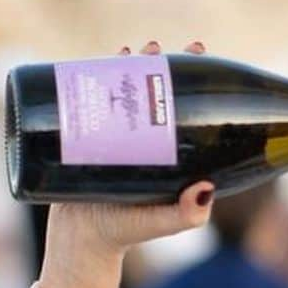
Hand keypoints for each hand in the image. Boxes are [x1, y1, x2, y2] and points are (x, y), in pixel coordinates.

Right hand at [44, 39, 213, 261]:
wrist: (81, 239)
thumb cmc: (128, 232)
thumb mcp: (163, 221)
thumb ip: (188, 214)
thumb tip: (206, 188)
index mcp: (175, 153)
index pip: (189, 109)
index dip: (195, 81)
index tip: (197, 56)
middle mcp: (151, 140)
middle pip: (159, 92)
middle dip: (163, 64)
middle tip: (162, 48)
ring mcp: (122, 136)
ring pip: (130, 90)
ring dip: (134, 63)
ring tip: (139, 48)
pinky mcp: (93, 135)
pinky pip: (99, 98)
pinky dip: (101, 74)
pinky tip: (106, 60)